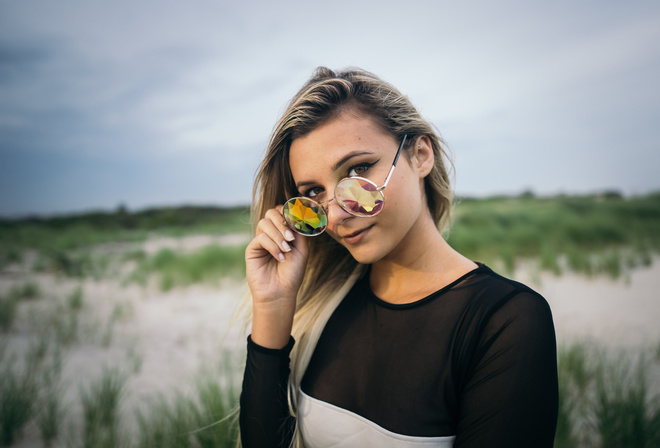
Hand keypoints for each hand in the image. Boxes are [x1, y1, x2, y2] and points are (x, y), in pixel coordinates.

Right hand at [245, 206, 308, 347]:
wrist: (281, 292)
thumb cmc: (292, 273)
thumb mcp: (302, 249)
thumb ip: (298, 230)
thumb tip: (294, 213)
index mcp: (284, 231)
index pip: (283, 212)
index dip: (289, 213)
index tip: (297, 223)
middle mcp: (272, 233)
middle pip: (272, 212)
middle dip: (283, 222)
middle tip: (291, 237)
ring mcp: (261, 240)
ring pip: (265, 222)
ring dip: (278, 234)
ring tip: (286, 249)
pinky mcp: (252, 248)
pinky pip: (261, 237)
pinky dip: (272, 245)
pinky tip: (279, 257)